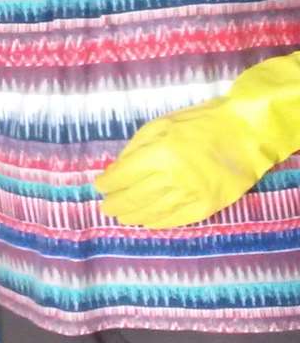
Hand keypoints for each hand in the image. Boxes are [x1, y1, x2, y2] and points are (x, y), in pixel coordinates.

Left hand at [97, 96, 287, 227]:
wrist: (246, 133)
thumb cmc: (199, 123)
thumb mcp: (159, 126)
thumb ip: (136, 149)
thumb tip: (117, 170)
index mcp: (158, 154)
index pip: (123, 176)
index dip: (108, 184)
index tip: (100, 186)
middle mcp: (173, 178)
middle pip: (135, 197)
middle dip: (116, 203)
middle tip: (106, 207)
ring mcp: (192, 194)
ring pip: (154, 212)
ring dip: (134, 216)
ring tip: (122, 216)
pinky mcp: (208, 205)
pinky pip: (178, 219)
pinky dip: (160, 222)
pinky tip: (148, 222)